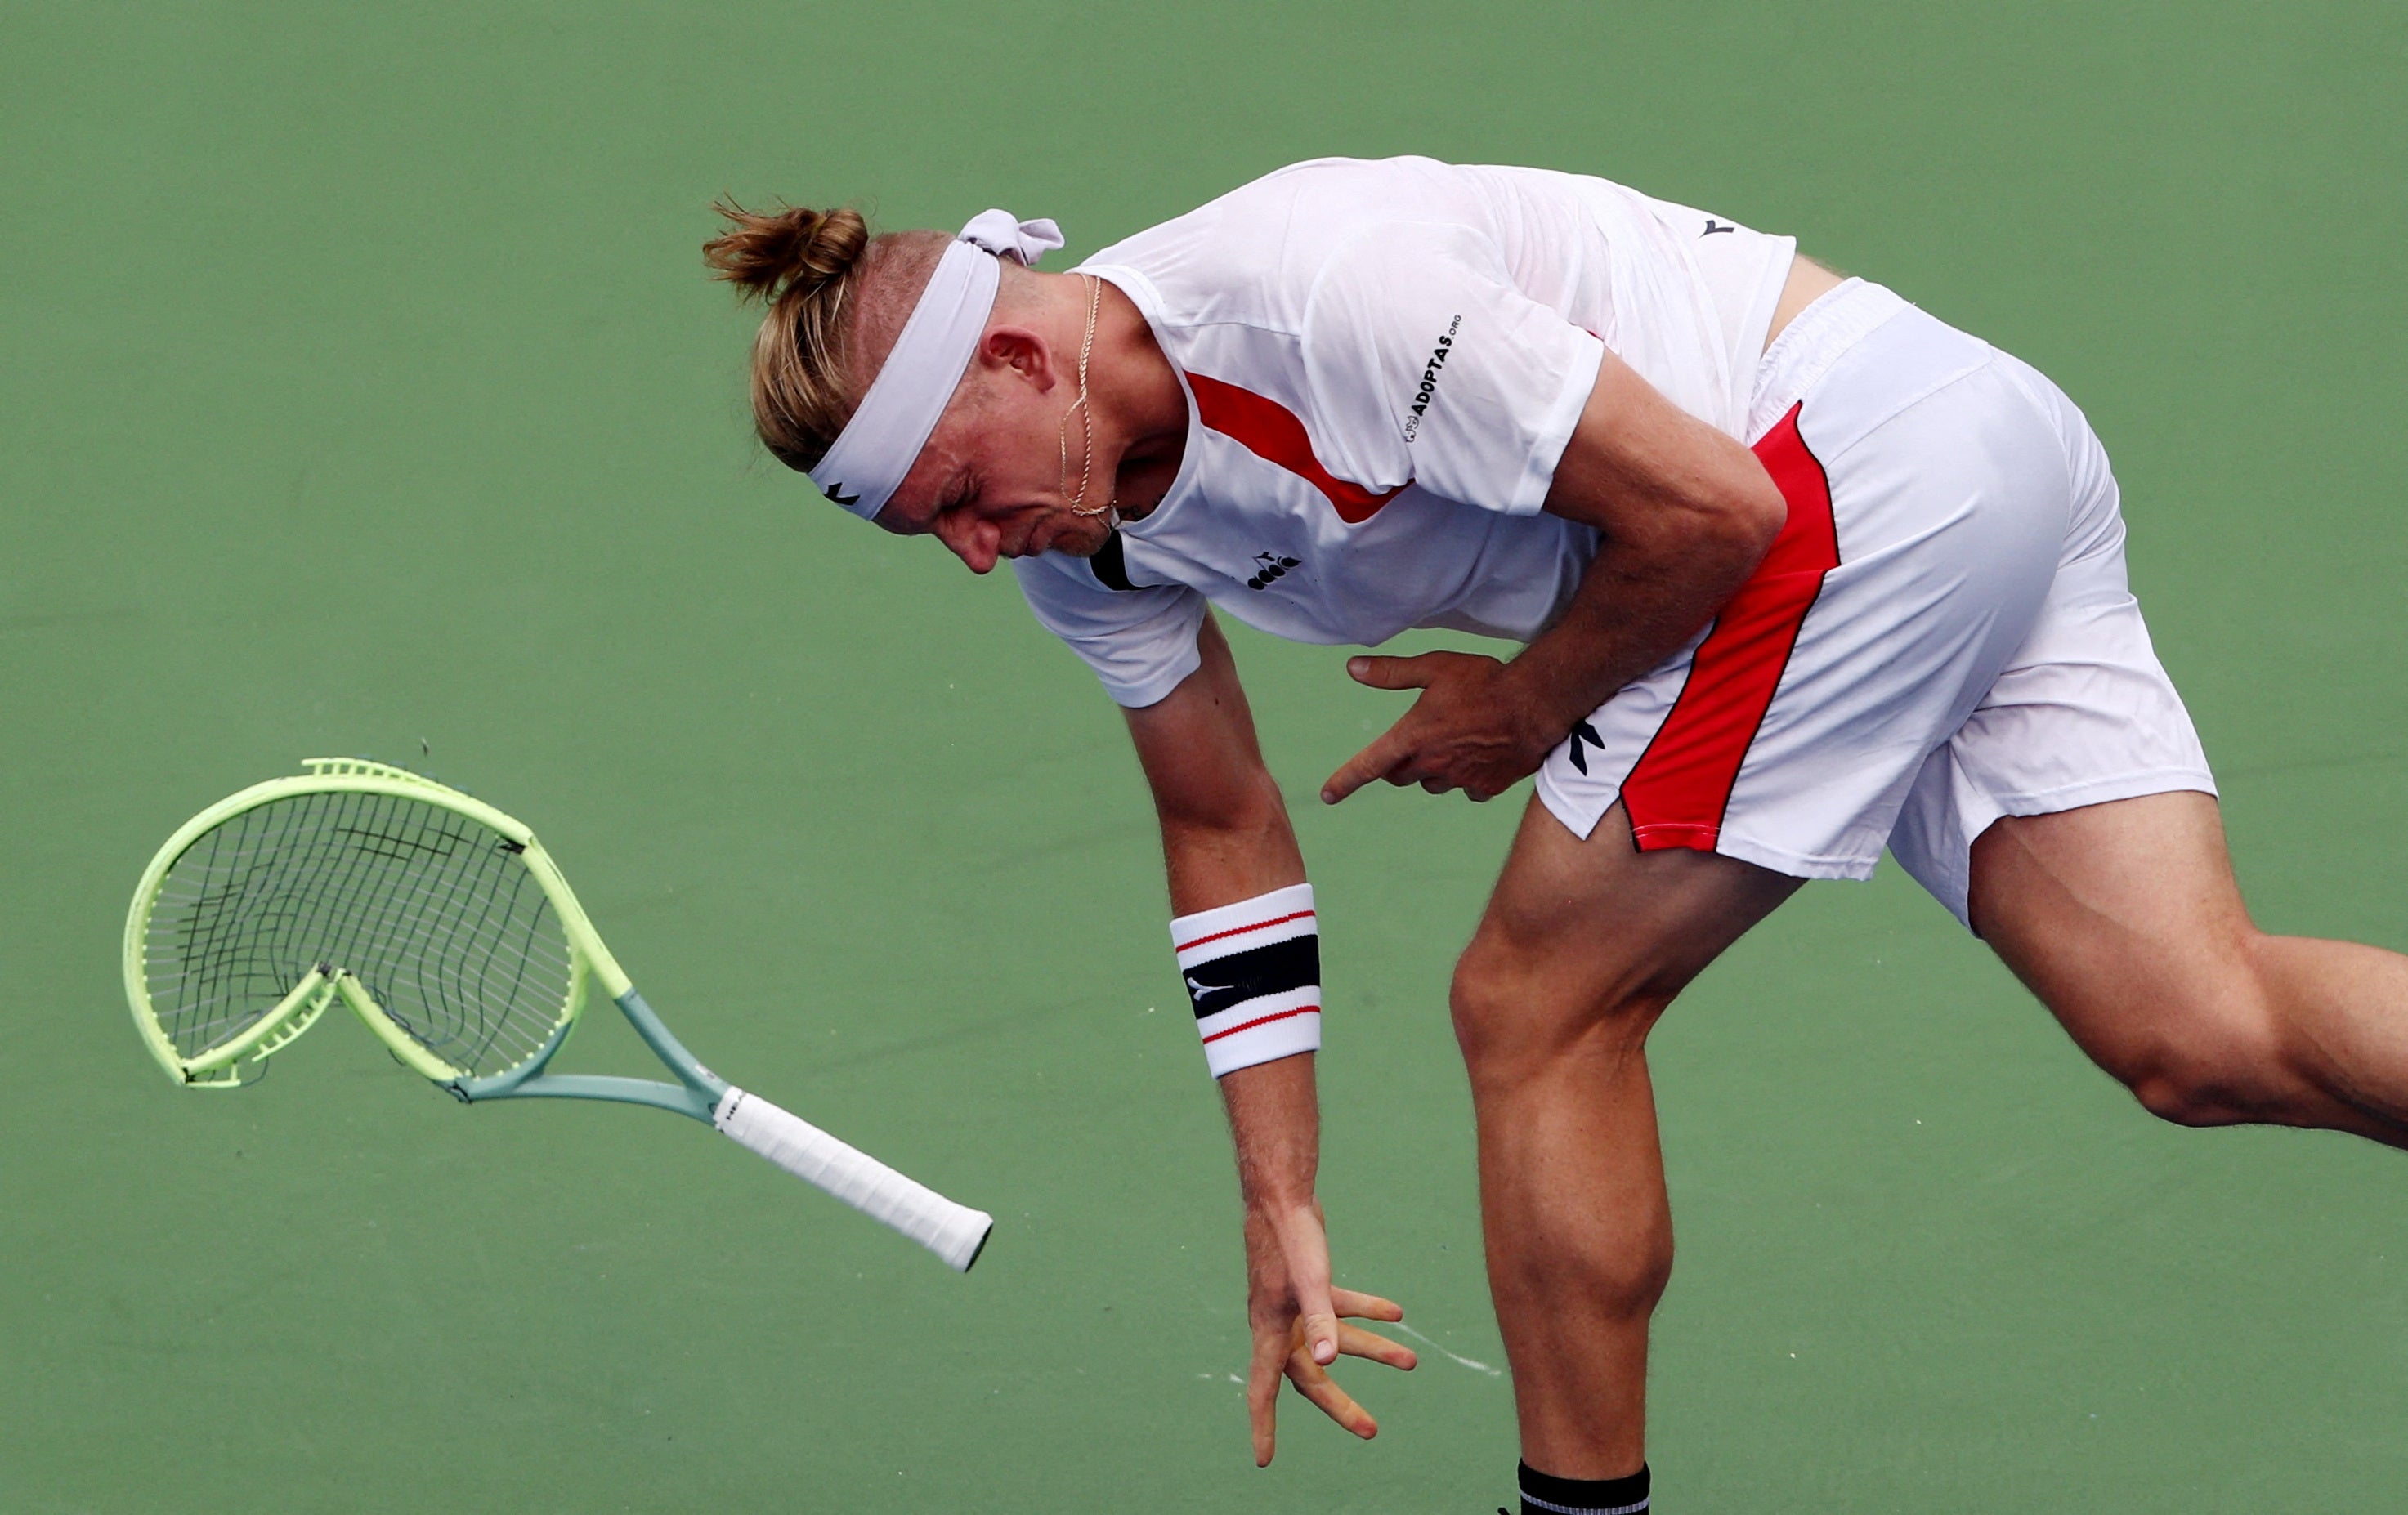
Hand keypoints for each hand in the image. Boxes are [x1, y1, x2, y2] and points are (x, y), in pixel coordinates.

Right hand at [1244, 1198, 1415, 1465]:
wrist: (1281, 1192)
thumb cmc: (1290, 1236)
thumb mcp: (1310, 1281)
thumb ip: (1321, 1321)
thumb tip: (1328, 1362)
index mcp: (1270, 1331)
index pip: (1263, 1389)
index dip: (1263, 1425)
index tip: (1264, 1458)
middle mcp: (1281, 1325)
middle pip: (1312, 1377)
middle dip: (1342, 1404)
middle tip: (1371, 1430)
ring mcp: (1295, 1305)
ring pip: (1336, 1340)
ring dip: (1373, 1350)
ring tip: (1411, 1362)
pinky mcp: (1311, 1284)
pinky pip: (1340, 1307)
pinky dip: (1368, 1312)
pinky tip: (1397, 1314)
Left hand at [1321, 651, 1563, 804]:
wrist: (1536, 704)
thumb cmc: (1485, 681)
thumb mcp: (1434, 667)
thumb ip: (1391, 672)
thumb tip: (1353, 668)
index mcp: (1413, 737)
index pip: (1368, 766)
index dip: (1344, 781)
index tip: (1328, 795)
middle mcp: (1432, 764)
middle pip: (1400, 776)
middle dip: (1398, 764)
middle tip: (1414, 740)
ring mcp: (1459, 780)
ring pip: (1432, 783)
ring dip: (1433, 769)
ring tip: (1456, 739)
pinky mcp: (1485, 788)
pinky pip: (1466, 789)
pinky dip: (1466, 777)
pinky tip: (1480, 754)